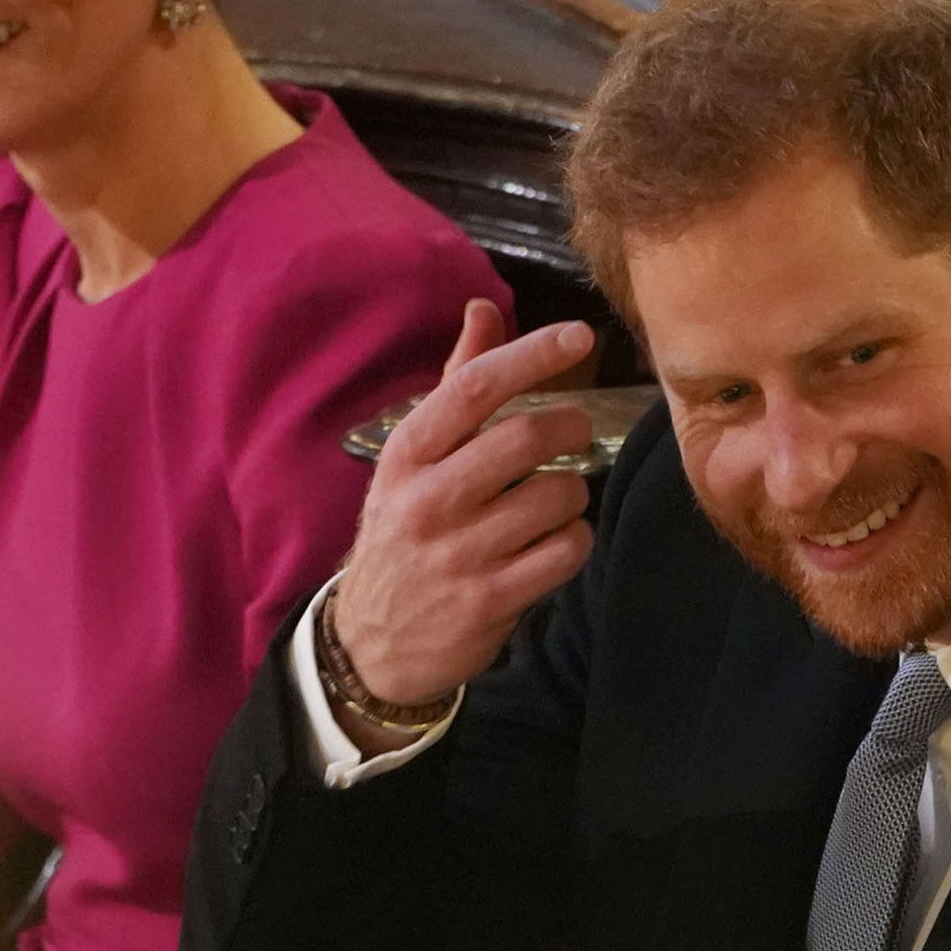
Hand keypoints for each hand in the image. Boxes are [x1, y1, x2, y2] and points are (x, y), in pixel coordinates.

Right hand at [330, 301, 598, 732]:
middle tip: (576, 432)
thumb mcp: (413, 458)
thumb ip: (455, 383)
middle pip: (524, 438)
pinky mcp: (488, 601)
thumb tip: (484, 308)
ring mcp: (457, 553)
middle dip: (570, 426)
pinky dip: (574, 540)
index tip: (579, 335)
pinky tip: (554, 542)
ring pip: (556, 495)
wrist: (371, 642)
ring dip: (573, 491)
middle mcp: (426, 500)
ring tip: (554, 499)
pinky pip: (565, 551)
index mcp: (407, 455)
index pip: (471, 388)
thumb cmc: (405, 530)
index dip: (530, 355)